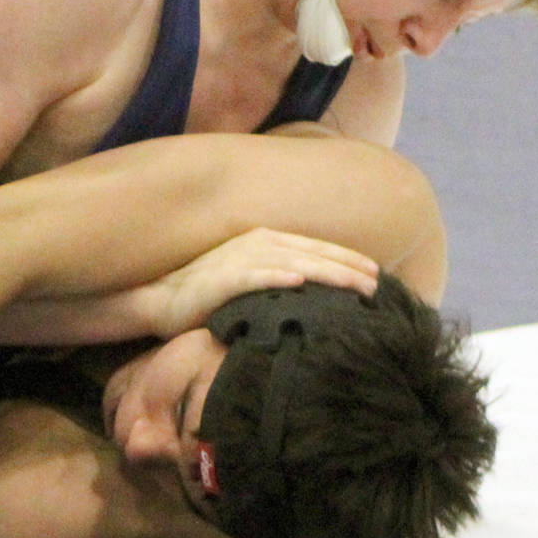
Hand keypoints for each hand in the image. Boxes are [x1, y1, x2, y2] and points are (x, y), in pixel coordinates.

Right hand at [151, 227, 378, 336]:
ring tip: (354, 285)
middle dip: (347, 267)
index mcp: (265, 240)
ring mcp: (239, 259)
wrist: (159, 297)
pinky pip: (254, 276)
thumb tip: (315, 293)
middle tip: (377, 284)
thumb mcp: (250, 278)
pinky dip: (277, 278)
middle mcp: (256, 243)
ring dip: (326, 273)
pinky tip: (299, 283)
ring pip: (293, 263)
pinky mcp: (221, 279)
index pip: (315, 248)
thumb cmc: (206, 292)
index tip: (376, 273)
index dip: (347, 258)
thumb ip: (278, 277)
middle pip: (312, 254)